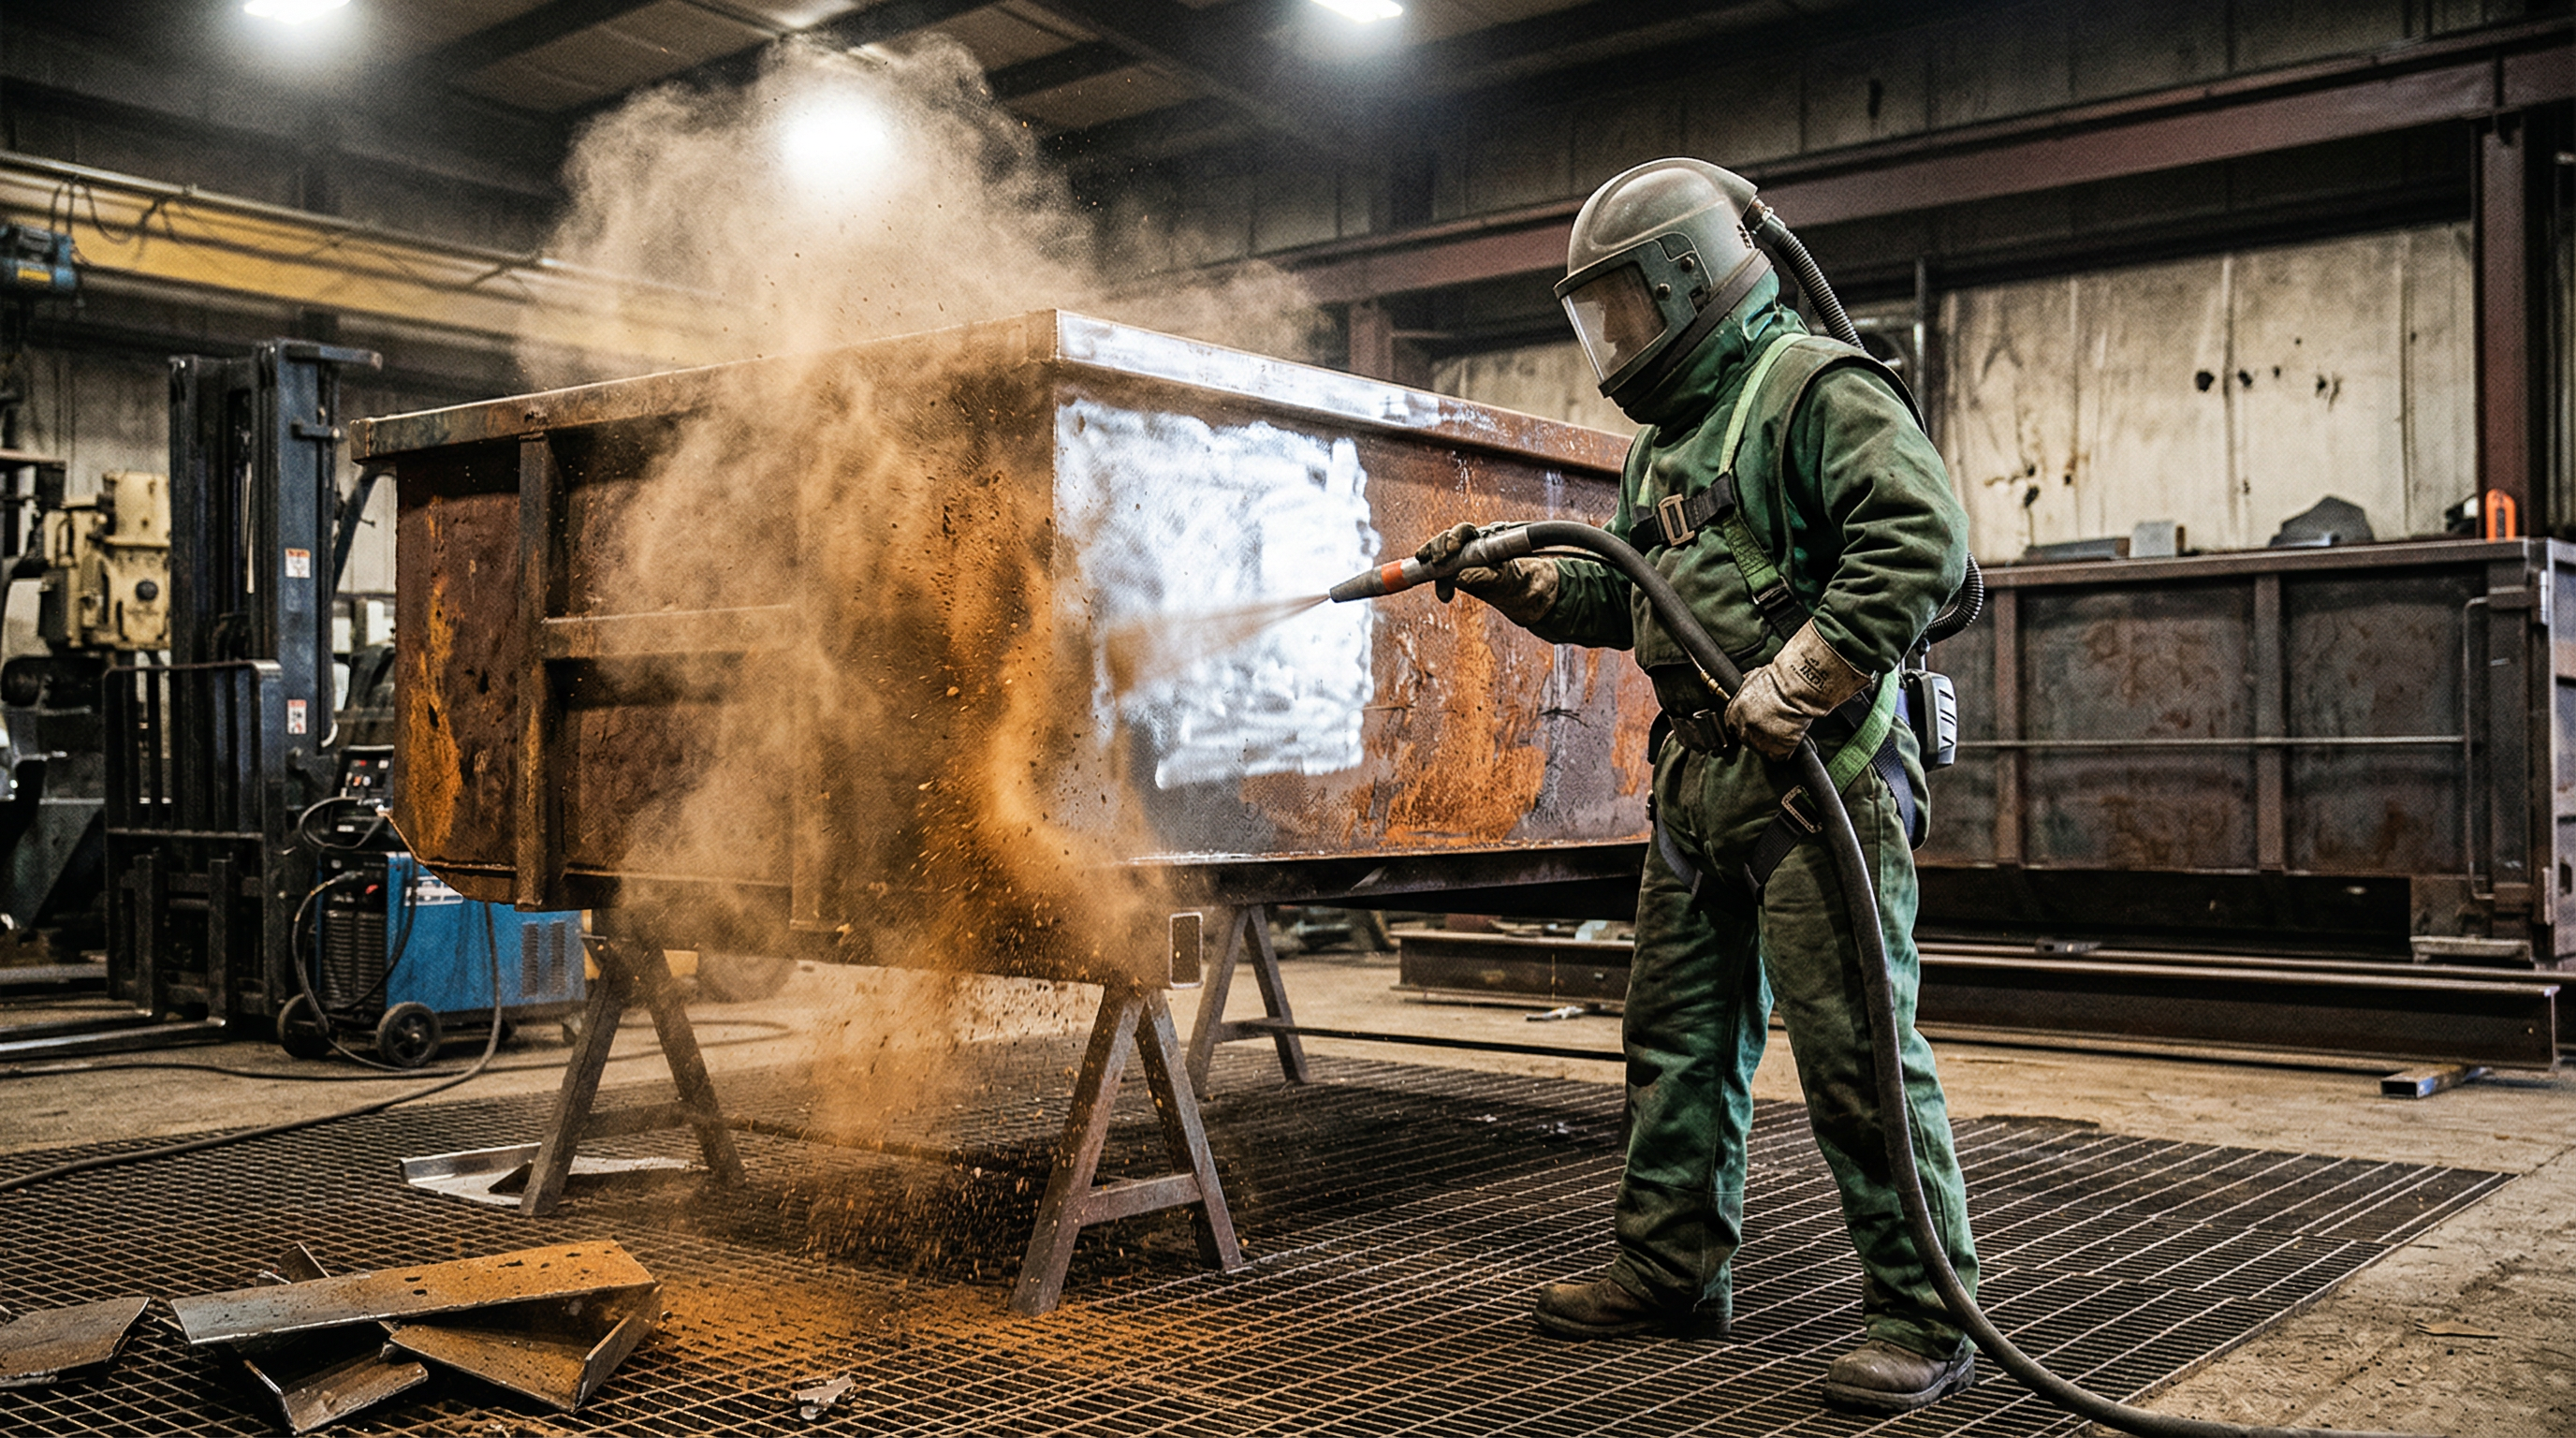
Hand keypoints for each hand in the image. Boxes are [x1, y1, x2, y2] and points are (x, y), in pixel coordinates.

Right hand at [1414, 523, 1556, 626]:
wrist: (1527, 595)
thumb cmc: (1521, 581)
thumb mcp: (1507, 579)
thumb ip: (1486, 577)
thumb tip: (1460, 577)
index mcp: (1485, 540)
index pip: (1464, 532)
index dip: (1453, 538)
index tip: (1451, 550)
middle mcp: (1472, 547)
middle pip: (1447, 540)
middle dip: (1438, 547)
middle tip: (1436, 561)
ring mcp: (1464, 562)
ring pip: (1442, 556)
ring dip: (1433, 564)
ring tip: (1431, 575)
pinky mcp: (1459, 576)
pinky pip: (1445, 576)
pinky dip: (1440, 584)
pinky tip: (1445, 595)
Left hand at [1725, 621, 1869, 758]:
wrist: (1797, 688)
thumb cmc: (1779, 679)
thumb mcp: (1755, 678)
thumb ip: (1747, 687)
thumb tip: (1745, 683)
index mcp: (1734, 712)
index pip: (1733, 725)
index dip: (1745, 723)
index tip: (1753, 723)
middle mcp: (1743, 728)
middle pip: (1746, 739)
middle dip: (1757, 733)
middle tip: (1772, 725)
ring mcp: (1759, 740)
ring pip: (1761, 748)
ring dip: (1771, 743)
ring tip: (1783, 730)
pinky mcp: (1777, 749)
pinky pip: (1778, 756)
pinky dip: (1784, 751)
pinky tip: (1790, 741)